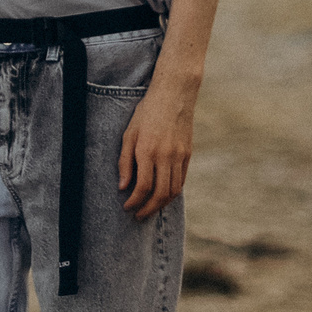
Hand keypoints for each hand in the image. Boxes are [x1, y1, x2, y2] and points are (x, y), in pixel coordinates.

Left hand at [117, 74, 197, 217]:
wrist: (174, 95)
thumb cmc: (146, 113)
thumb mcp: (129, 134)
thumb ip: (125, 162)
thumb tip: (123, 187)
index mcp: (147, 150)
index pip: (143, 186)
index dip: (134, 201)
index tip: (127, 207)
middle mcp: (165, 156)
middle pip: (160, 194)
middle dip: (148, 209)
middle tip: (138, 215)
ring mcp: (179, 156)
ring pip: (173, 190)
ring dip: (161, 204)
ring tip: (150, 209)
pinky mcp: (188, 154)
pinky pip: (181, 180)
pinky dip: (172, 192)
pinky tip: (162, 195)